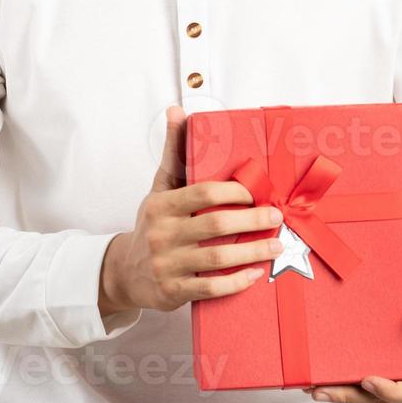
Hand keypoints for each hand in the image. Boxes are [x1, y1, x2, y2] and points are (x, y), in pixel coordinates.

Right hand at [99, 105, 284, 314]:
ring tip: (276, 246)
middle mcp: (162, 234)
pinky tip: (254, 275)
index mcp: (161, 205)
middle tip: (277, 217)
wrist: (124, 272)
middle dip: (253, 221)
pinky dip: (235, 283)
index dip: (235, 191)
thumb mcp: (159, 187)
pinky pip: (210, 288)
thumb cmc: (152, 224)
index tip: (259, 192)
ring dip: (252, 252)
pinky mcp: (172, 292)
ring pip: (217, 259)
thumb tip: (176, 110)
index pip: (203, 193)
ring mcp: (166, 265)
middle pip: (216, 225)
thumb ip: (172, 152)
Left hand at [301, 269, 401, 402]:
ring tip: (318, 388)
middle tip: (326, 389)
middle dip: (356, 396)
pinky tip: (323, 383)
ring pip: (374, 398)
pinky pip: (367, 390)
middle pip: (389, 399)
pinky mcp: (386, 377)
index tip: (368, 379)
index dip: (394, 391)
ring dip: (344, 396)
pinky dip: (345, 388)